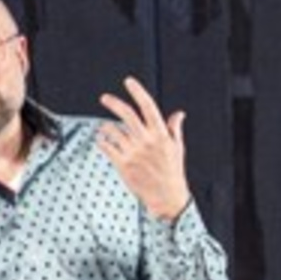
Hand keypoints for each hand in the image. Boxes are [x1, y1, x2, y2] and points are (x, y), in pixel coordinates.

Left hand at [95, 77, 192, 220]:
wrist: (167, 197)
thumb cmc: (173, 172)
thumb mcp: (178, 148)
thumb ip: (174, 128)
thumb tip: (179, 113)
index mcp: (160, 134)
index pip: (147, 106)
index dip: (137, 91)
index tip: (128, 82)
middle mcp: (145, 141)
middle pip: (126, 115)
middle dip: (113, 103)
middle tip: (104, 98)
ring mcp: (133, 153)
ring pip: (114, 130)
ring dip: (106, 126)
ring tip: (104, 127)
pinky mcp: (123, 165)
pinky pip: (107, 148)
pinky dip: (102, 142)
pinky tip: (102, 140)